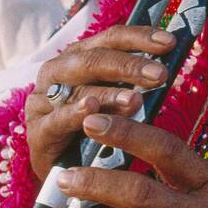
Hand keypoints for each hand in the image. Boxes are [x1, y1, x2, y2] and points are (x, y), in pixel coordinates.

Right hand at [26, 25, 175, 179]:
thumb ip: (134, 81)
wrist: (64, 170)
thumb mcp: (116, 99)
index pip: (111, 38)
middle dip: (129, 66)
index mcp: (79, 56)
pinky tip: (91, 109)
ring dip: (109, 93)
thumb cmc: (95, 127)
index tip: (170, 42)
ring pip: (78, 89)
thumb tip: (167, 66)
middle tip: (160, 74)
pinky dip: (74, 113)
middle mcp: (58, 71)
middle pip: (94, 59)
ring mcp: (43, 100)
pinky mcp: (37, 131)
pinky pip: (57, 119)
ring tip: (135, 100)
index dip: (140, 36)